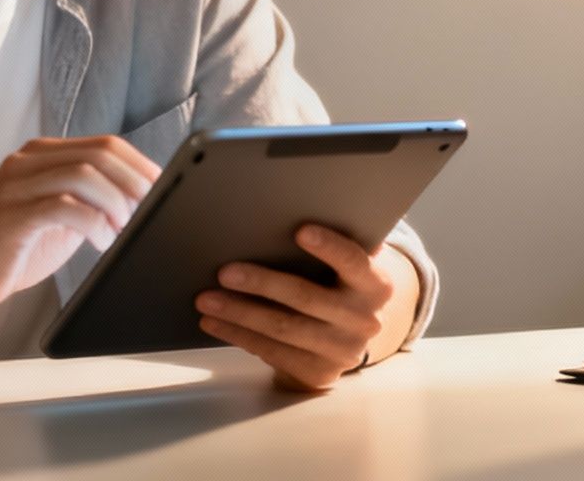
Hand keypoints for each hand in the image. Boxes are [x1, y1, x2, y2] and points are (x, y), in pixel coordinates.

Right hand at [0, 135, 161, 312]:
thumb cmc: (12, 247)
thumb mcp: (59, 216)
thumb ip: (90, 200)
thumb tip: (144, 199)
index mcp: (42, 155)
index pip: (106, 144)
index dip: (140, 165)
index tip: (163, 190)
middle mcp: (28, 161)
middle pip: (100, 154)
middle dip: (135, 183)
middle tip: (150, 212)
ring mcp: (15, 186)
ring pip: (84, 175)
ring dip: (116, 203)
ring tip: (125, 229)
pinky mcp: (9, 216)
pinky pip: (62, 207)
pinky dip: (93, 223)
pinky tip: (102, 241)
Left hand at [195, 225, 399, 390]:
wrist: (349, 337)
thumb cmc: (339, 286)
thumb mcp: (347, 268)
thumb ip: (336, 245)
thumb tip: (293, 212)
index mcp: (375, 285)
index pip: (354, 262)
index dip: (329, 247)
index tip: (300, 230)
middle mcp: (363, 319)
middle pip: (306, 297)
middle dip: (261, 283)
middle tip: (225, 272)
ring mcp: (341, 349)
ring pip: (283, 328)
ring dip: (240, 312)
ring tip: (208, 299)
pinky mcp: (318, 372)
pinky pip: (272, 351)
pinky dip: (239, 335)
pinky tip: (216, 323)